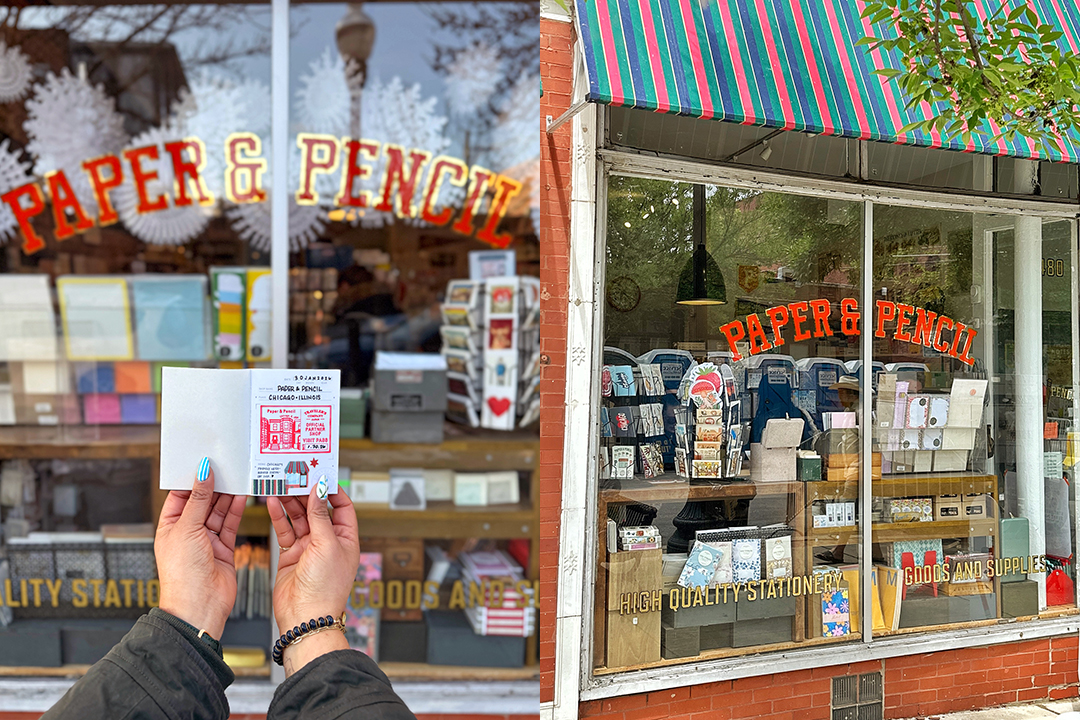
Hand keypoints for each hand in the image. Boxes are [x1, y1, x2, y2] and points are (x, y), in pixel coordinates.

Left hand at [155, 459, 246, 638]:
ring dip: (227, 496)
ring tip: (237, 478)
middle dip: (213, 486)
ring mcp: (206, 541)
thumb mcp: (187, 529)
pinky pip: (230, 524)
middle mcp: (187, 533)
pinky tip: (242, 497)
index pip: (181, 496)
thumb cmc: (183, 575)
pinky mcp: (223, 548)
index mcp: (169, 527)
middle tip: (226, 467)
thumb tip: (202, 474)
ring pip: (218, 511)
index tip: (205, 463)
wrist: (200, 607)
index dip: (192, 480)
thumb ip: (198, 500)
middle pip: (202, 502)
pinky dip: (236, 510)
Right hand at [268, 479, 359, 674]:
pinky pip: (285, 529)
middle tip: (295, 475)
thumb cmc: (325, 588)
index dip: (332, 490)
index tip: (319, 474)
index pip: (342, 507)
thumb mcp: (326, 544)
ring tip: (280, 484)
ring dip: (291, 501)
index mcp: (347, 539)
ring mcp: (309, 548)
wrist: (304, 616)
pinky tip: (273, 502)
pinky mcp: (291, 554)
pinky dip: (279, 515)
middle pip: (318, 509)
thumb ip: (320, 515)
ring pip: (300, 517)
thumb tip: (321, 489)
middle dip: (306, 492)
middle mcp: (328, 542)